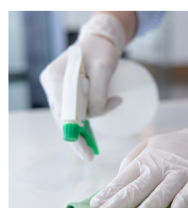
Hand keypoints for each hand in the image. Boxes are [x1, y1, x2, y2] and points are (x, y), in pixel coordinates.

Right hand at [39, 13, 127, 160]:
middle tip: (90, 155)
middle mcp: (53, 85)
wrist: (101, 40)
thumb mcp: (105, 69)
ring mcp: (58, 90)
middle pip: (63, 116)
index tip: (83, 149)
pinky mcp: (68, 93)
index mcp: (55, 77)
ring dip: (88, 123)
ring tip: (102, 131)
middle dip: (77, 135)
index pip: (61, 111)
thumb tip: (94, 114)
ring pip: (71, 115)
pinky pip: (76, 110)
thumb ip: (98, 92)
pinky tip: (100, 122)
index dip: (72, 133)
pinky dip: (89, 117)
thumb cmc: (102, 50)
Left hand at [89, 97, 187, 207]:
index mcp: (147, 159)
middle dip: (122, 200)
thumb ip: (133, 160)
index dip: (110, 192)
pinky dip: (186, 197)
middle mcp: (163, 165)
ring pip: (166, 189)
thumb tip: (116, 180)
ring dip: (153, 203)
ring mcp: (183, 171)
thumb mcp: (152, 144)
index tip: (96, 206)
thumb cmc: (178, 146)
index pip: (124, 178)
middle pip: (141, 186)